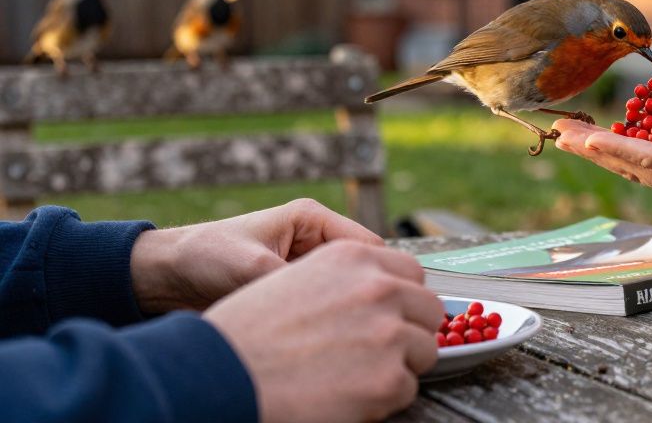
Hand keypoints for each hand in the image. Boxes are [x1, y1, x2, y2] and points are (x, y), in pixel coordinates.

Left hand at [130, 198, 382, 313]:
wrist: (163, 278)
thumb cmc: (202, 256)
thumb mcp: (251, 267)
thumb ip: (293, 282)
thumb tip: (330, 306)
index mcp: (311, 219)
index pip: (366, 244)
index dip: (378, 273)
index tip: (385, 303)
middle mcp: (313, 241)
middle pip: (360, 270)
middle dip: (362, 294)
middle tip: (364, 322)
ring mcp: (303, 267)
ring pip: (344, 290)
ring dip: (341, 308)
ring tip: (339, 330)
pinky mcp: (292, 291)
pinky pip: (321, 306)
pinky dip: (324, 320)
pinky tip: (321, 336)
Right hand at [205, 240, 443, 422]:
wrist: (218, 375)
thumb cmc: (247, 332)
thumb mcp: (295, 279)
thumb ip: (343, 281)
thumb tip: (383, 295)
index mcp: (353, 257)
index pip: (411, 273)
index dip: (403, 300)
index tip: (394, 316)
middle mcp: (378, 288)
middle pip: (428, 310)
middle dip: (409, 332)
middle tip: (377, 352)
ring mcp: (388, 333)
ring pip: (424, 351)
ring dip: (397, 366)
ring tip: (353, 376)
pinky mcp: (388, 378)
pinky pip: (407, 389)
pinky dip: (382, 399)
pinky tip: (346, 396)